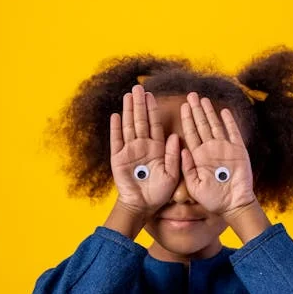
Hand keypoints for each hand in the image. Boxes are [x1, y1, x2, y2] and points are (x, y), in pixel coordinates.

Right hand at [110, 85, 180, 214]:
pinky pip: (116, 140)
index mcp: (157, 148)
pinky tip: (116, 115)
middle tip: (138, 87)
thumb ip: (173, 156)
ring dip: (128, 111)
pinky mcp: (118, 158)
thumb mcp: (172, 174)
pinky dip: (116, 128)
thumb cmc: (159, 193)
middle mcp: (142, 146)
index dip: (153, 109)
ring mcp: (129, 151)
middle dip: (139, 104)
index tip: (152, 95)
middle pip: (140, 120)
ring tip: (128, 95)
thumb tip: (176, 136)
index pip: (154, 124)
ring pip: (128, 126)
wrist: (142, 206)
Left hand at [180, 91, 256, 215]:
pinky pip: (233, 133)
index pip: (191, 133)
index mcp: (198, 157)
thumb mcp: (194, 185)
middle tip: (191, 95)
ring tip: (204, 99)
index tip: (183, 106)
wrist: (234, 205)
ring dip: (210, 112)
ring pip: (216, 126)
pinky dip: (229, 122)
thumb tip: (181, 148)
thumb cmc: (212, 199)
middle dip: (196, 110)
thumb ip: (187, 167)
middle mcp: (210, 150)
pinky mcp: (238, 151)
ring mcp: (225, 149)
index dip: (187, 119)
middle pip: (201, 125)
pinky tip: (225, 111)